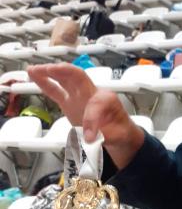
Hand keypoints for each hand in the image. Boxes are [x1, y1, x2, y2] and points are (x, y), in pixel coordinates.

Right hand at [28, 63, 143, 168]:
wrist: (119, 133)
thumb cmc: (120, 131)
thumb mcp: (121, 135)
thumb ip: (107, 136)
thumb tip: (89, 138)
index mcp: (108, 100)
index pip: (96, 104)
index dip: (91, 121)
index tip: (89, 138)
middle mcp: (93, 93)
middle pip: (79, 78)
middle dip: (65, 72)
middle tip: (51, 69)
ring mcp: (80, 96)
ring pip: (65, 80)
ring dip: (50, 74)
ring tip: (34, 69)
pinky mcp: (70, 102)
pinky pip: (56, 91)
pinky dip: (45, 83)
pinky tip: (33, 75)